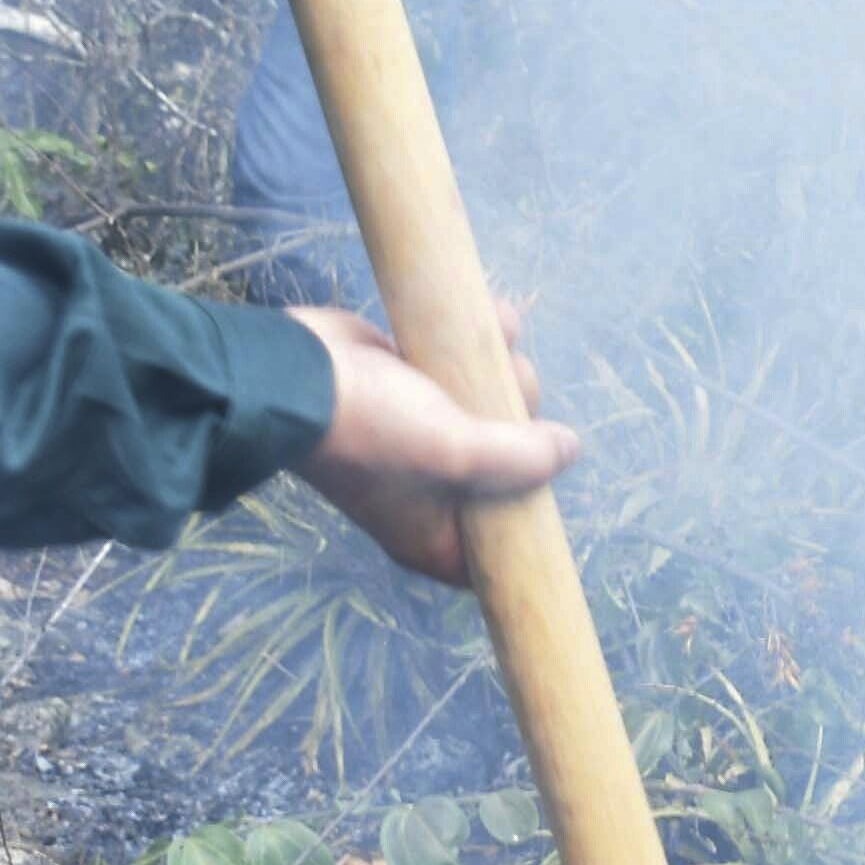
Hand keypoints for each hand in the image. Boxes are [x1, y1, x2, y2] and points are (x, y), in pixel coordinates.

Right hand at [285, 303, 575, 585]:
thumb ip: (519, 460)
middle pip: (512, 466)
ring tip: (497, 345)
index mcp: (435, 534)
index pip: (500, 549)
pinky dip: (486, 339)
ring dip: (507, 368)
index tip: (546, 471)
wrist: (296, 371)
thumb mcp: (455, 453)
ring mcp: (425, 437)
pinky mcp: (418, 387)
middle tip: (507, 399)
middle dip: (522, 421)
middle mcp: (434, 492)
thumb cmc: (373, 429)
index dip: (531, 516)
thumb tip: (569, 450)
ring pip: (496, 407)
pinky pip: (469, 365)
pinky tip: (496, 315)